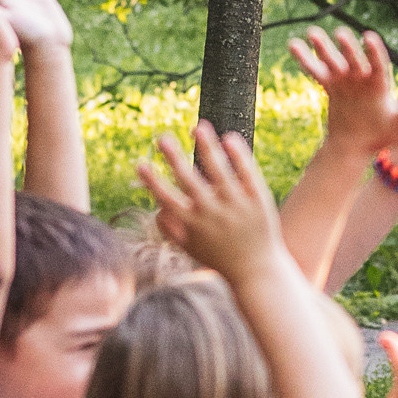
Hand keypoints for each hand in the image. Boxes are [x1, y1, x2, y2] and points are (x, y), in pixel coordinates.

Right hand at [138, 124, 285, 280]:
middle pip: (189, 179)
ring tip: (199, 126)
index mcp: (192, 223)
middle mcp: (212, 212)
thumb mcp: (190, 248)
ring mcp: (236, 205)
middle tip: (161, 137)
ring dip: (207, 146)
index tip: (140, 163)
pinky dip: (238, 155)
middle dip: (173, 157)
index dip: (151, 181)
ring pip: (219, 170)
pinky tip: (229, 137)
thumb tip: (156, 207)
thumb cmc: (219, 257)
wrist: (257, 271)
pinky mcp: (257, 199)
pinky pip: (246, 172)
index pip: (167, 198)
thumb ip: (171, 228)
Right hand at [290, 24, 397, 153]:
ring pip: (334, 60)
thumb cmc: (381, 136)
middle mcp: (362, 77)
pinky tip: (293, 45)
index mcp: (380, 84)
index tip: (369, 37)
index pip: (379, 64)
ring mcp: (345, 80)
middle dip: (348, 47)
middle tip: (341, 33)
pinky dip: (306, 60)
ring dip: (323, 47)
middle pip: (354, 59)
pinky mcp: (331, 85)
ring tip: (312, 32)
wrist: (357, 146)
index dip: (374, 52)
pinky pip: (318, 72)